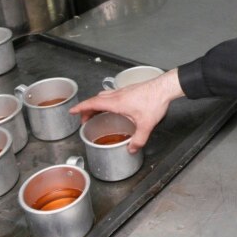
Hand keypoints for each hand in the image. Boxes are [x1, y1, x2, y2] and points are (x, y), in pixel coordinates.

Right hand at [70, 70, 184, 150]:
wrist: (165, 87)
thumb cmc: (154, 101)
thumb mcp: (146, 125)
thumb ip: (138, 139)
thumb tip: (132, 149)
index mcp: (116, 102)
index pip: (92, 103)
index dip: (81, 108)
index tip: (72, 111)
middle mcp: (117, 95)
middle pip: (96, 100)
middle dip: (87, 109)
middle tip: (84, 118)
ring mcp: (123, 91)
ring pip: (104, 96)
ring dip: (97, 104)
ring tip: (97, 113)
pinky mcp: (130, 90)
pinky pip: (113, 95)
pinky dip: (107, 101)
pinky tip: (114, 108)